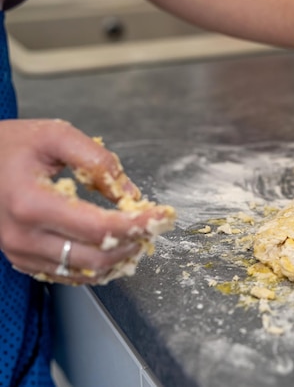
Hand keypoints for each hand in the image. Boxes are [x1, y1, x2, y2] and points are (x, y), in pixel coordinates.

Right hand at [0, 119, 174, 284]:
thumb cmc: (9, 145)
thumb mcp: (55, 135)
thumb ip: (98, 161)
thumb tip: (131, 193)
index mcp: (32, 203)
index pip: (101, 228)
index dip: (138, 224)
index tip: (162, 216)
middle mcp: (23, 236)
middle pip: (97, 258)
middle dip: (134, 242)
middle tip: (152, 225)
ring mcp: (20, 253)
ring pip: (86, 272)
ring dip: (120, 257)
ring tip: (136, 234)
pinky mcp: (21, 260)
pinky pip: (69, 275)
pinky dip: (98, 266)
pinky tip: (112, 247)